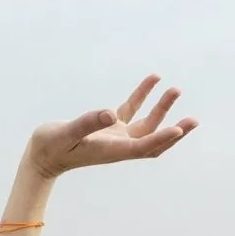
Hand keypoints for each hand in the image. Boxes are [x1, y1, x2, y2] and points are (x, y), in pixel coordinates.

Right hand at [26, 74, 198, 178]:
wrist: (41, 156)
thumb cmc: (50, 147)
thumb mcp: (65, 134)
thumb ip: (87, 123)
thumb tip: (109, 113)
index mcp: (111, 151)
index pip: (142, 146)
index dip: (162, 138)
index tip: (179, 129)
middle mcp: (119, 146)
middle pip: (154, 141)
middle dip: (175, 131)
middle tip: (193, 121)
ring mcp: (116, 136)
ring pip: (147, 124)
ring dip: (162, 109)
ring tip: (175, 89)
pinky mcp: (110, 127)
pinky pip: (132, 110)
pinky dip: (143, 96)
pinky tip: (154, 79)